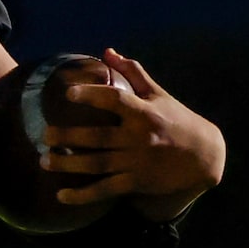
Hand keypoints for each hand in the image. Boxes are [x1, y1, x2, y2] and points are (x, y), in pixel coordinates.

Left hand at [43, 50, 225, 219]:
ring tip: (44, 159)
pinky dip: (83, 195)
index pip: (115, 100)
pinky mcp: (136, 183)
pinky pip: (105, 190)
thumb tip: (108, 52)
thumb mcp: (159, 96)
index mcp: (144, 113)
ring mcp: (136, 163)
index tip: (68, 93)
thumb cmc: (178, 121)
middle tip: (43, 134)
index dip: (92, 95)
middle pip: (97, 137)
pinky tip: (62, 196)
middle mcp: (139, 138)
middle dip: (68, 136)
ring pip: (96, 164)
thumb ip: (133, 74)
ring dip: (68, 163)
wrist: (205, 157)